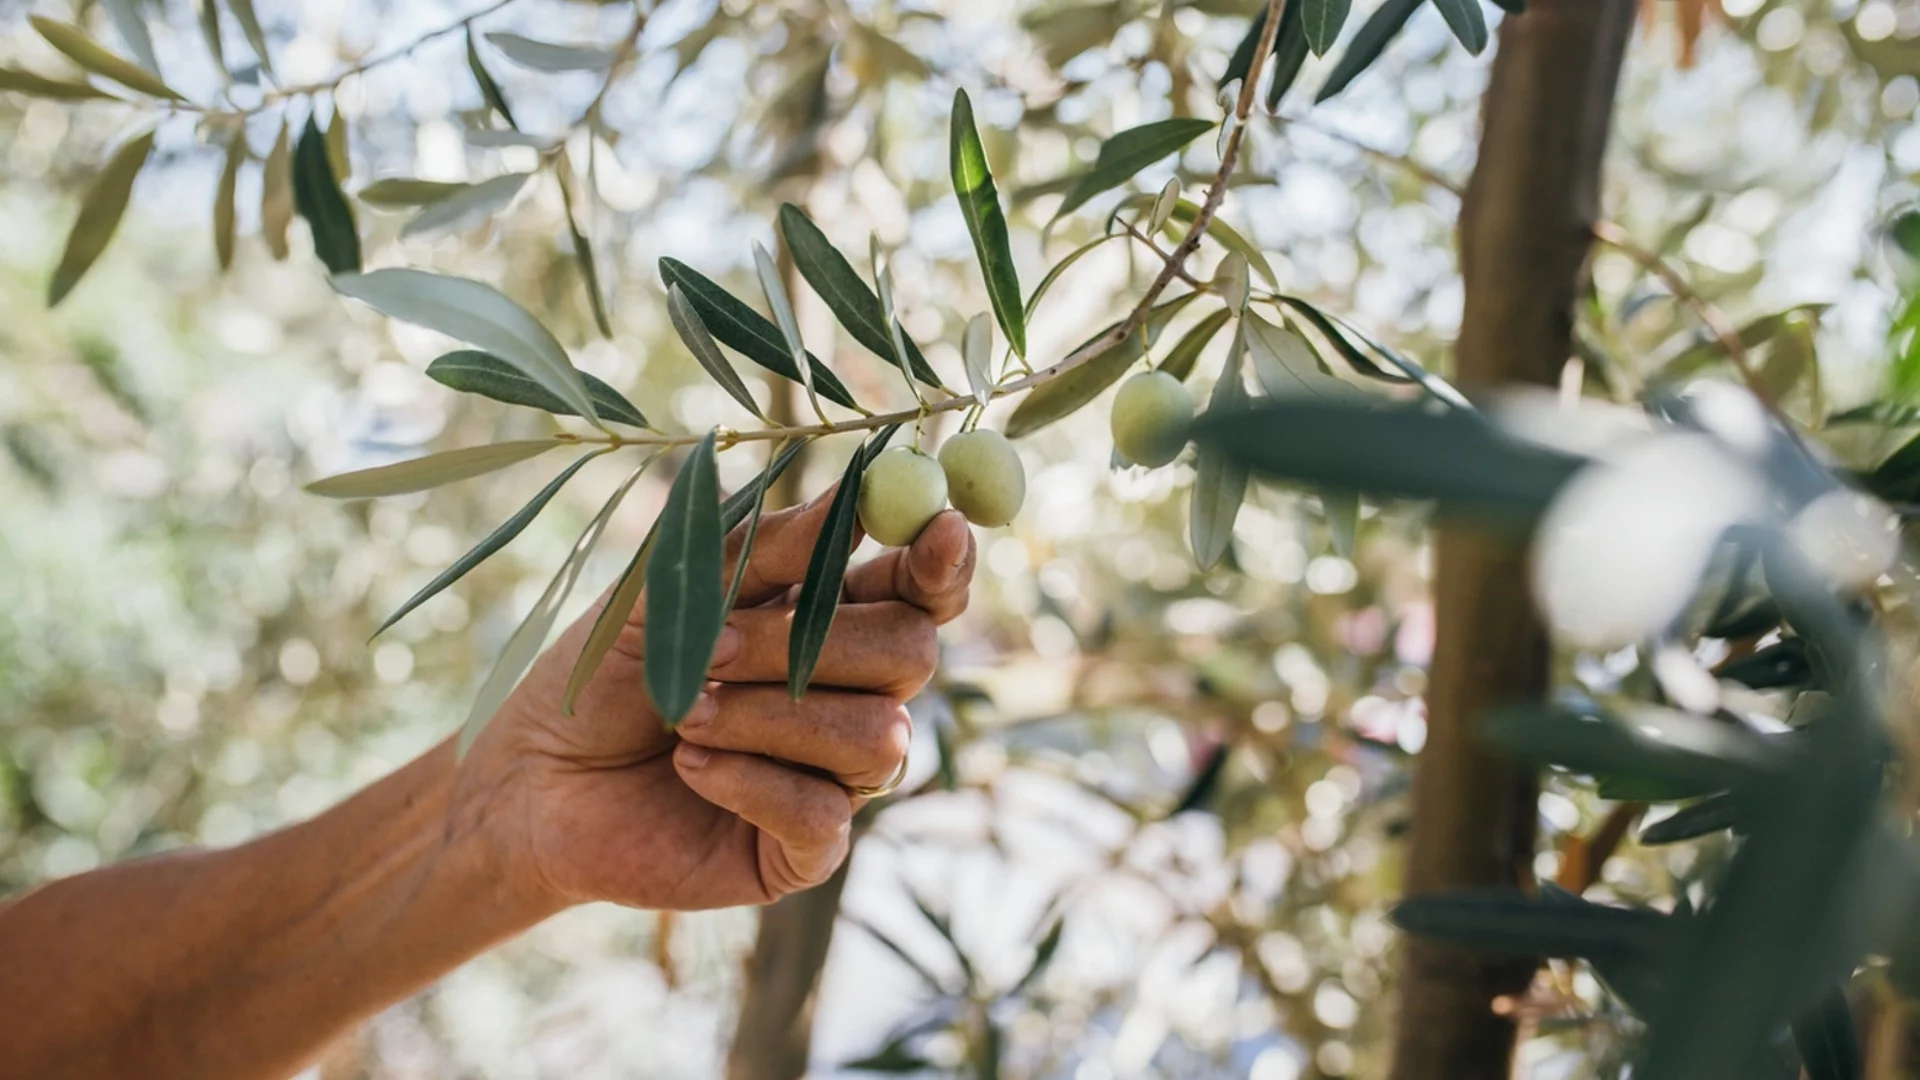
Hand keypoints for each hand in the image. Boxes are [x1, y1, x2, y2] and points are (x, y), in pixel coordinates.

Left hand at [455, 490, 974, 915]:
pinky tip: (690, 767)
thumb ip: (766, 550)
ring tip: (683, 713)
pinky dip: (749, 780)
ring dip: (769, 716)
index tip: (940, 528)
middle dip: (810, 643)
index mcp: (831, 621)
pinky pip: (824, 814)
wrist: (532, 780)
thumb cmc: (606, 675)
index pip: (922, 591)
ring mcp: (835, 777)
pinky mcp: (803, 851)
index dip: (943, 563)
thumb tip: (855, 498)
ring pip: (877, 737)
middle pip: (911, 654)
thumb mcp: (675, 591)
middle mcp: (850, 696)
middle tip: (715, 646)